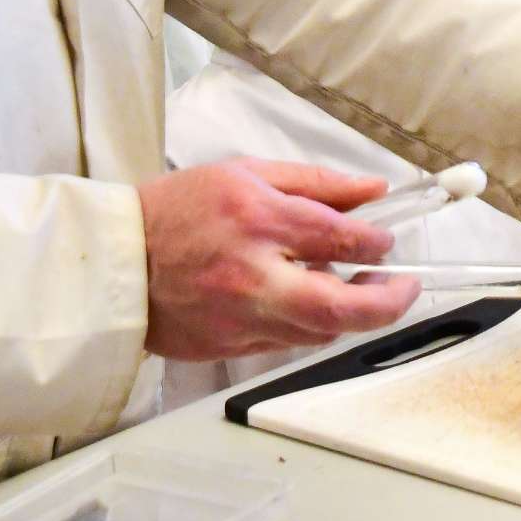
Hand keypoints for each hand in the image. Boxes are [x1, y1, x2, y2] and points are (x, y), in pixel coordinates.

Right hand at [136, 160, 421, 359]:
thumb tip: (375, 192)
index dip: (376, 243)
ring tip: (358, 289)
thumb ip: (316, 183)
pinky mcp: (229, 347)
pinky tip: (308, 301)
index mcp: (257, 218)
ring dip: (349, 313)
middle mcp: (252, 273)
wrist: (114, 262)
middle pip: (339, 305)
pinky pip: (287, 341)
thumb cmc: (177, 209)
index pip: (341, 238)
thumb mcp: (246, 173)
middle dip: (387, 302)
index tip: (386, 242)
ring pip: (319, 331)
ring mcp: (239, 317)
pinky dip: (309, 323)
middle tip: (405, 287)